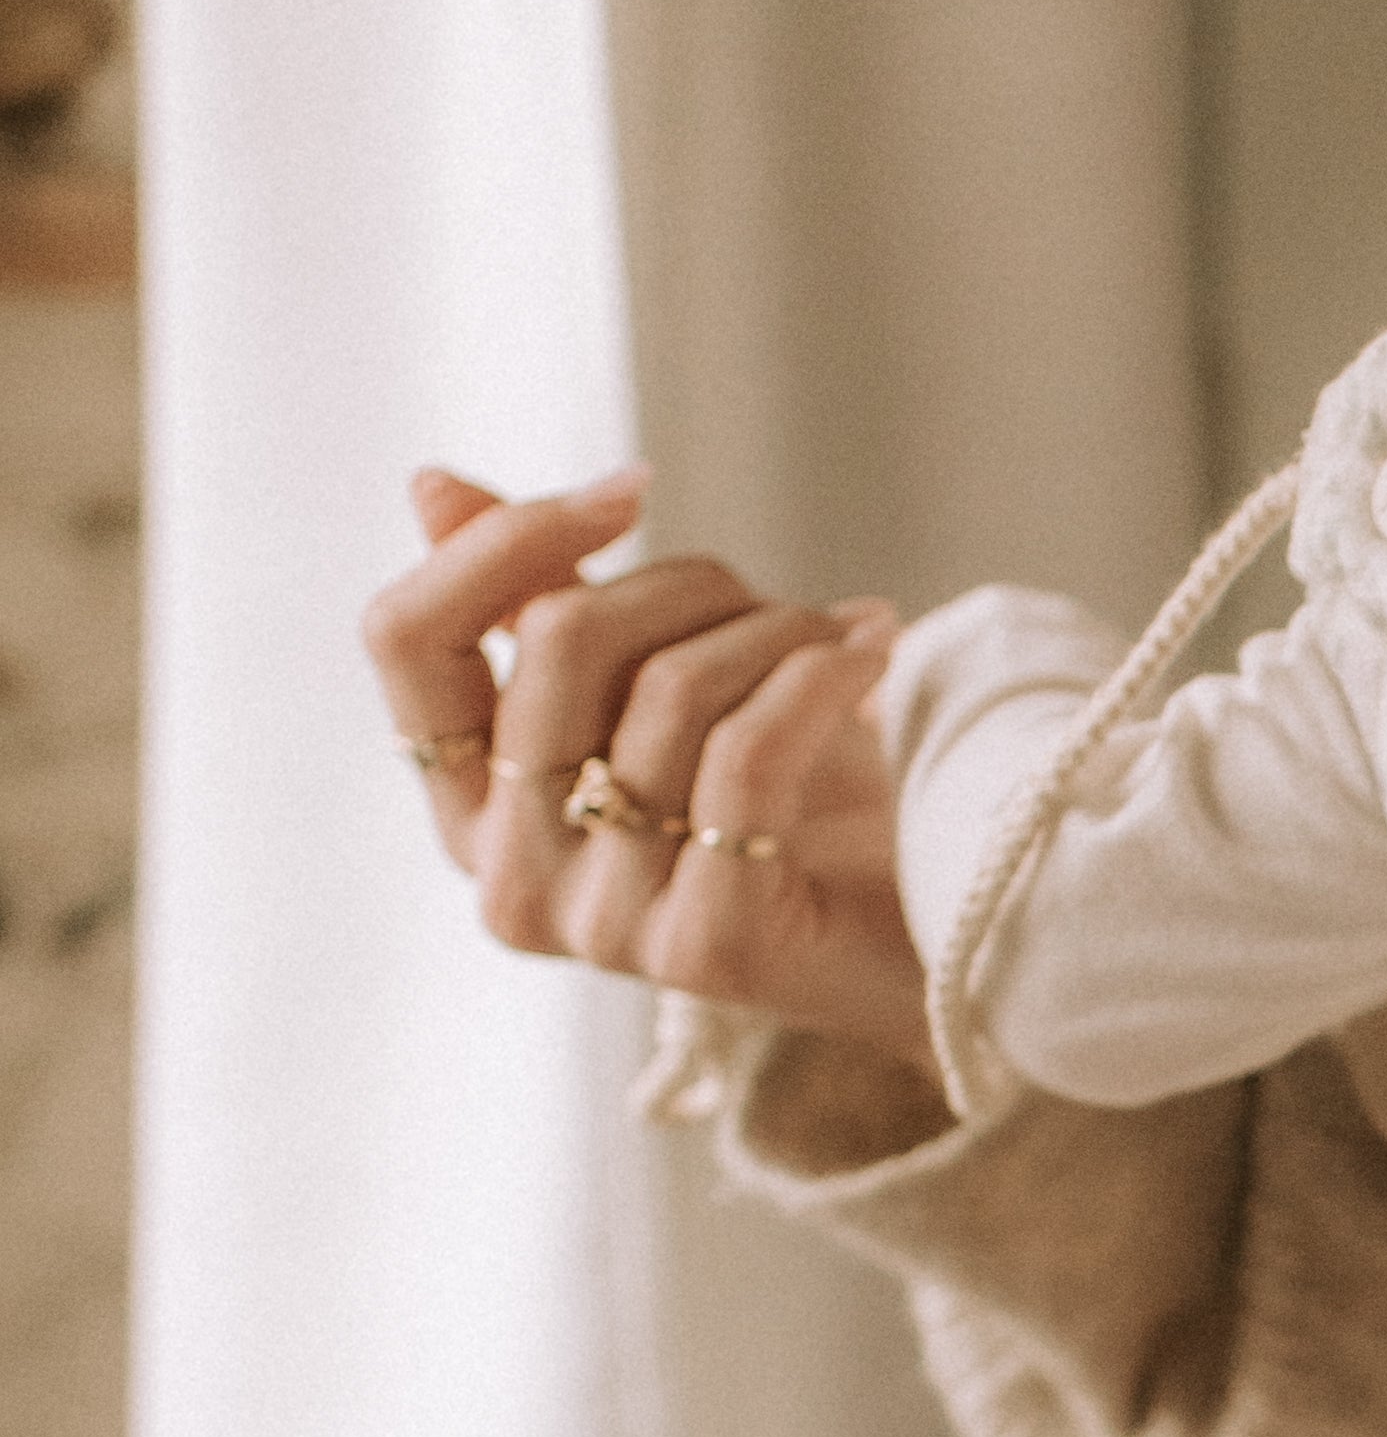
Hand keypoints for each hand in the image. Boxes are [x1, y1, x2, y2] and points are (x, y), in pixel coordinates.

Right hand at [362, 464, 940, 1079]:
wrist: (928, 929)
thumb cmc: (790, 801)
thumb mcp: (651, 685)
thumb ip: (537, 604)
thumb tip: (431, 485)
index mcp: (470, 807)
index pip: (408, 638)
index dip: (506, 539)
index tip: (630, 491)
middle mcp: (511, 879)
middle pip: (558, 641)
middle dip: (691, 584)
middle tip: (789, 607)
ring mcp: (601, 928)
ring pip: (667, 692)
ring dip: (781, 632)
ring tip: (848, 641)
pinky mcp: (705, 951)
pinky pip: (745, 758)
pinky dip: (821, 677)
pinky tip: (871, 652)